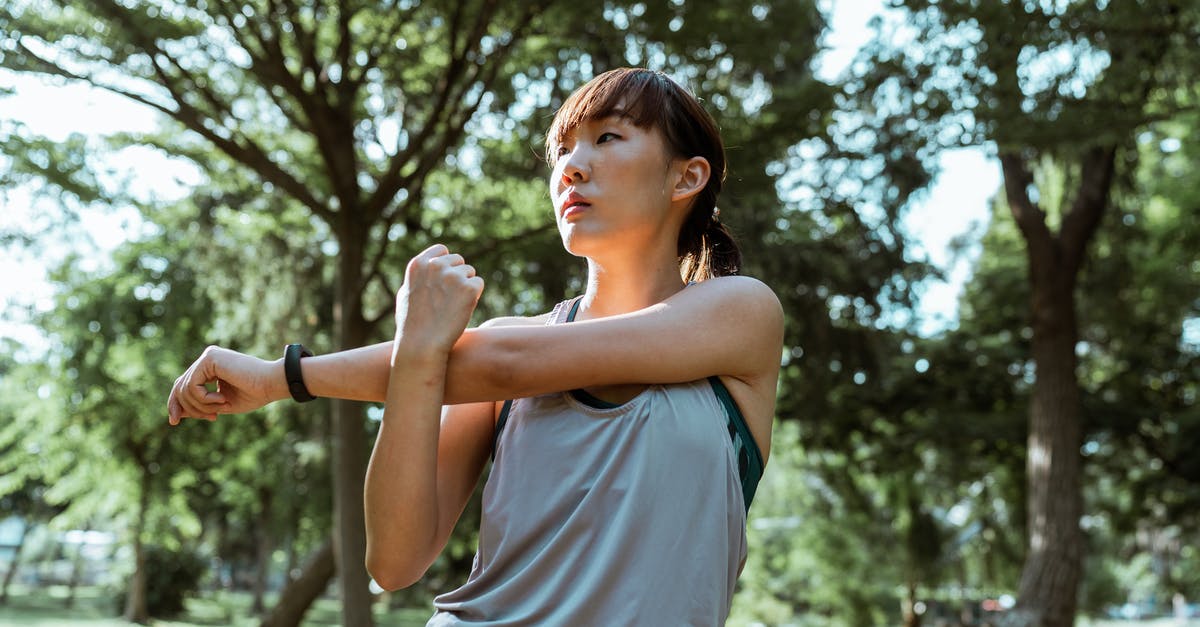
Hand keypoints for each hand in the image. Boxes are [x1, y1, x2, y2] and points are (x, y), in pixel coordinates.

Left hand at [167, 346, 285, 424]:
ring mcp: (207, 356)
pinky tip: (222, 399)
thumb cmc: (254, 394)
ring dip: (201, 406)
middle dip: (186, 407)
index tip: (175, 422)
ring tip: (221, 408)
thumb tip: (176, 414)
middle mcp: (207, 358)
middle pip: (180, 386)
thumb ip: (199, 406)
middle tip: (211, 418)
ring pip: (185, 388)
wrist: (272, 384)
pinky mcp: (210, 358)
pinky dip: (204, 399)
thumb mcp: (220, 404)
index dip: (176, 404)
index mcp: (210, 367)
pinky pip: (192, 385)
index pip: (183, 385)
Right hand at [394, 244, 484, 357]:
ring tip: (452, 307)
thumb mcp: (406, 294)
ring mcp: (453, 276)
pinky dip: (474, 296)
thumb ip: (419, 277)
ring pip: (470, 272)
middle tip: (448, 299)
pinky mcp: (469, 288)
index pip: (441, 250)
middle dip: (457, 276)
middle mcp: (435, 266)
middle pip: (458, 261)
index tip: (444, 280)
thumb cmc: (412, 325)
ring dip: (466, 286)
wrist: (422, 345)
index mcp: (418, 265)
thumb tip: (430, 264)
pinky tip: (462, 310)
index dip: (446, 264)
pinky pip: (479, 284)